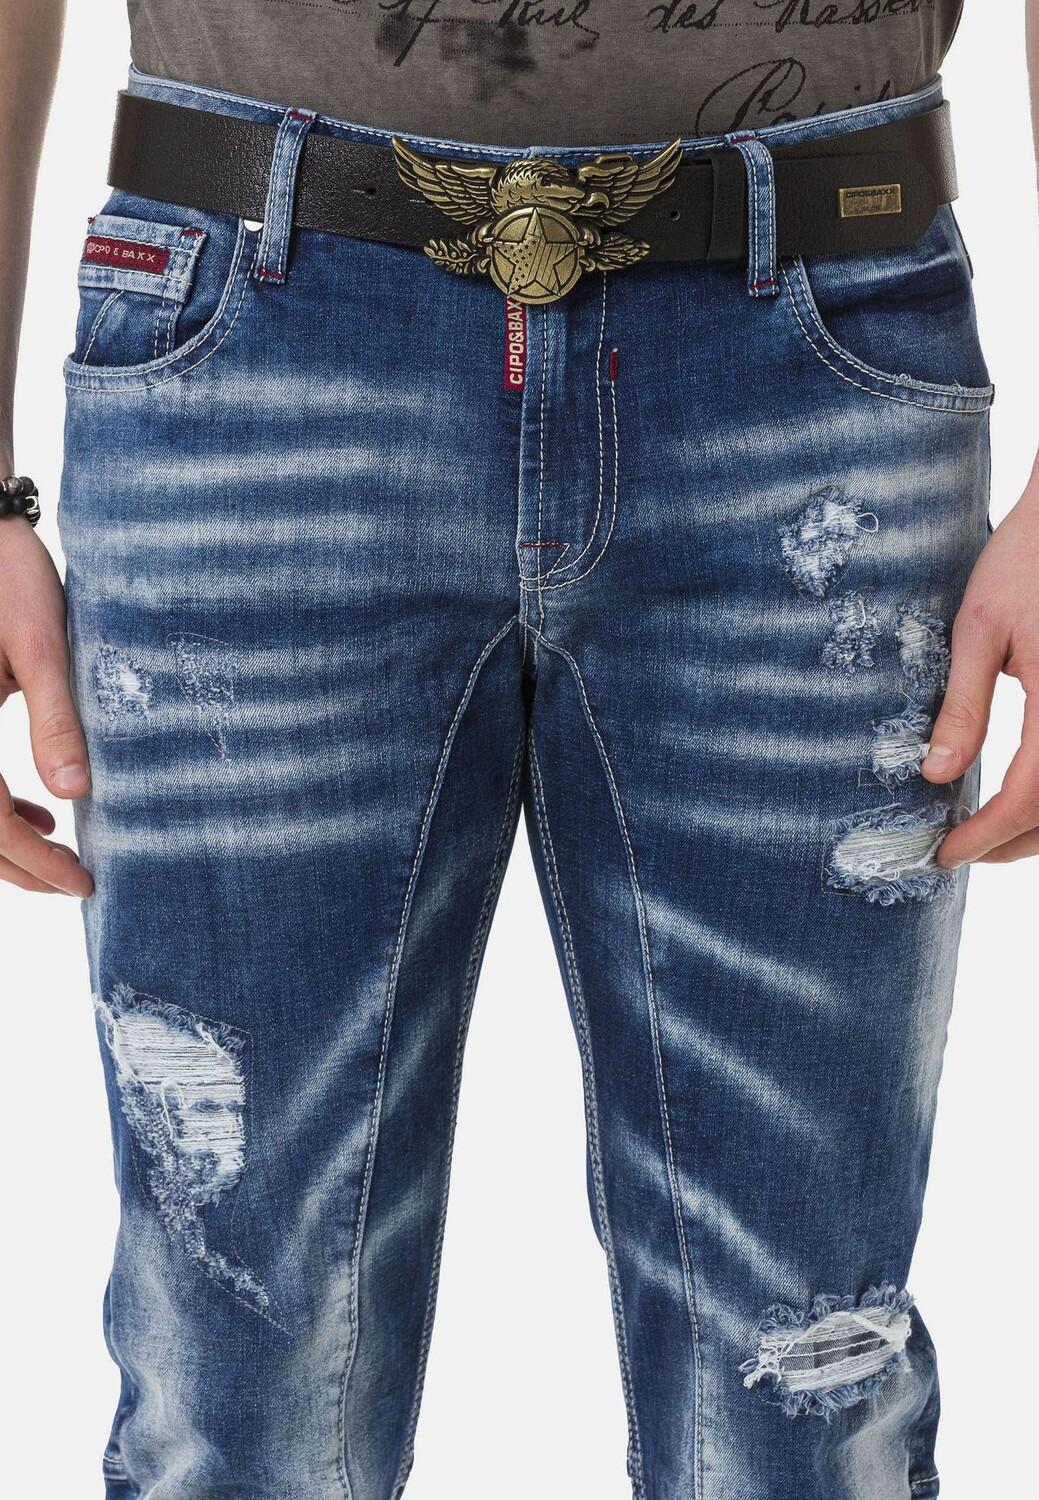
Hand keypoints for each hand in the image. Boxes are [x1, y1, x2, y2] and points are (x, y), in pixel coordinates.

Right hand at [0, 513, 93, 895]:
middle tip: (75, 882)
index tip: (80, 882)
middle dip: (17, 867)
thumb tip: (74, 793)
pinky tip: (33, 811)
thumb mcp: (41, 645)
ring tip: (57, 853)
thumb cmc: (7, 576)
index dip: (32, 864)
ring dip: (0, 841)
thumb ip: (55, 720)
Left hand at [924, 455, 1038, 866]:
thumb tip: (934, 774)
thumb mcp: (980, 629)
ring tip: (986, 832)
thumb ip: (962, 707)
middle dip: (1011, 843)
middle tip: (958, 851)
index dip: (986, 836)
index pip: (1030, 797)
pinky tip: (1023, 795)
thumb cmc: (1027, 559)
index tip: (943, 853)